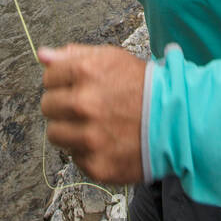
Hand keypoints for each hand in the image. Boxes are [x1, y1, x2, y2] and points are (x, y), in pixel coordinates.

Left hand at [39, 43, 145, 185]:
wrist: (178, 121)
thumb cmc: (144, 87)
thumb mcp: (112, 58)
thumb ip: (73, 55)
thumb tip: (42, 55)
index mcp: (85, 72)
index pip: (48, 78)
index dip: (62, 82)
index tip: (76, 86)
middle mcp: (84, 105)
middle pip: (47, 107)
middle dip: (62, 105)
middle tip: (86, 107)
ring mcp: (90, 137)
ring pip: (55, 134)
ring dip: (69, 130)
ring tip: (93, 125)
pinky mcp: (97, 164)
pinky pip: (75, 157)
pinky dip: (87, 151)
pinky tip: (106, 141)